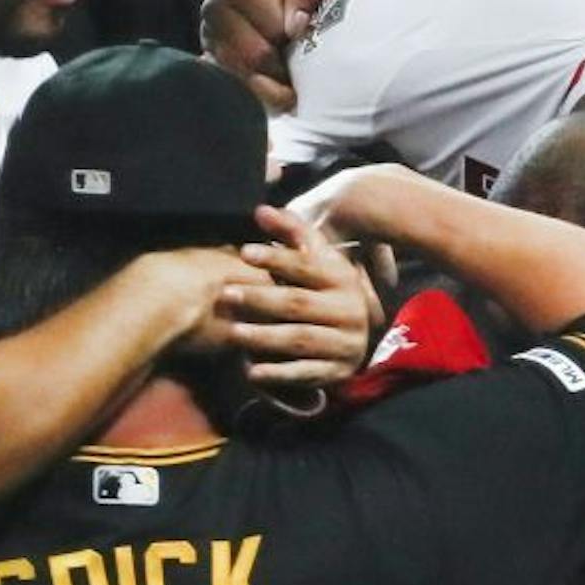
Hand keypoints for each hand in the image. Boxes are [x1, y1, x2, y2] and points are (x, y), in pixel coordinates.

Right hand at [200, 0, 321, 113]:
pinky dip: (252, 92)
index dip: (293, 42)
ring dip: (267, 87)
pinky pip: (229, 83)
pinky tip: (269, 91)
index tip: (305, 42)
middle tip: (300, 77)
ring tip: (288, 90)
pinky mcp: (208, 53)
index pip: (271, 31)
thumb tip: (298, 25)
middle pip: (252, 59)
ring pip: (239, 77)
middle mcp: (215, 11)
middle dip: (280, 72)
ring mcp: (208, 35)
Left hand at [219, 204, 378, 387]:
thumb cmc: (325, 290)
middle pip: (299, 303)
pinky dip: (279, 374)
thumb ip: (291, 233)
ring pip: (301, 339)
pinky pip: (306, 373)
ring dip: (266, 337)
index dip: (276, 257)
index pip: (306, 266)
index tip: (245, 252)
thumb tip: (260, 210)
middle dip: (261, 299)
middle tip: (227, 295)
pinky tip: (252, 372)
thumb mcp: (316, 259)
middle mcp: (349, 310)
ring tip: (234, 333)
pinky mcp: (339, 371)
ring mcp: (346, 343)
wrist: (357, 335)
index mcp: (343, 278)